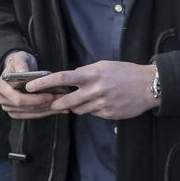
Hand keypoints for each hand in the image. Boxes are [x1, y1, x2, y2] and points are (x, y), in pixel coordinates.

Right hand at [0, 51, 67, 119]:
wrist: (19, 69)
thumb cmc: (20, 63)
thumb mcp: (21, 58)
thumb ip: (21, 64)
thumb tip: (23, 72)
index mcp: (1, 87)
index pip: (18, 99)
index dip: (35, 100)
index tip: (50, 96)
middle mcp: (2, 99)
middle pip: (26, 108)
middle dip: (44, 105)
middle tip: (61, 101)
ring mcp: (9, 107)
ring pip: (31, 113)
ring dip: (48, 110)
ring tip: (64, 106)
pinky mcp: (17, 112)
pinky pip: (32, 115)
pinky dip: (46, 112)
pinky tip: (58, 109)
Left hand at [28, 61, 159, 119]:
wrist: (149, 85)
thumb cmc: (125, 72)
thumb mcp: (103, 66)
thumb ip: (85, 72)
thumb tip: (70, 77)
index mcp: (91, 75)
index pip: (62, 78)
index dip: (43, 83)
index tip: (29, 86)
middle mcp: (95, 90)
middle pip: (66, 101)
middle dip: (56, 104)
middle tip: (51, 103)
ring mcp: (102, 104)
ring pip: (78, 110)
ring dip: (76, 106)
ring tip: (84, 99)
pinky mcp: (109, 114)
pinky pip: (92, 114)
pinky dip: (91, 110)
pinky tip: (100, 103)